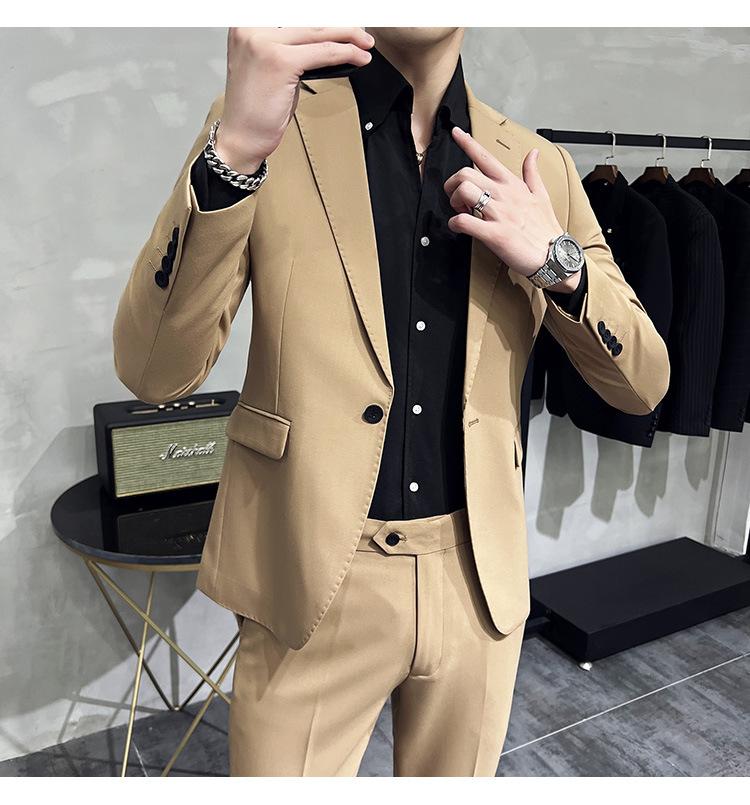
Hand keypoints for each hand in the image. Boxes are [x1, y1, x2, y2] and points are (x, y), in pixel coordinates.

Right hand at [216, 27, 374, 172]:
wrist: (241, 137)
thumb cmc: (255, 109)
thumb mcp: (270, 67)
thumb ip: (290, 49)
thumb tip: (323, 43)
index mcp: (246, 24)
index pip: (294, 14)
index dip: (322, 19)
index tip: (342, 23)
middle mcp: (252, 28)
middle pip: (307, 20)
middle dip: (340, 26)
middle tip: (361, 32)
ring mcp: (264, 43)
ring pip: (318, 33)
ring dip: (348, 37)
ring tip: (365, 43)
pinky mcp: (280, 62)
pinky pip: (322, 53)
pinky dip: (345, 54)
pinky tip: (358, 57)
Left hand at [444, 127, 566, 280]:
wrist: (554, 254)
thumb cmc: (546, 228)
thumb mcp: (542, 194)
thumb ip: (532, 173)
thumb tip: (533, 154)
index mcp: (512, 184)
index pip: (487, 157)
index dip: (468, 142)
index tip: (456, 133)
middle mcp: (503, 195)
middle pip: (466, 173)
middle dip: (453, 184)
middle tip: (457, 198)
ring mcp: (498, 213)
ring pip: (464, 191)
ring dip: (453, 201)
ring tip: (460, 211)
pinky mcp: (494, 233)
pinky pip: (464, 222)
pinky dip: (455, 224)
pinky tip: (459, 227)